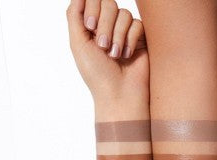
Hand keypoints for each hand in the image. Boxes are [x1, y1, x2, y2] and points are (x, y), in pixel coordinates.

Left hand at [66, 0, 147, 116]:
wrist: (119, 94)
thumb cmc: (97, 74)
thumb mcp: (78, 43)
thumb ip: (74, 15)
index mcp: (93, 26)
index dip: (92, 9)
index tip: (90, 28)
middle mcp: (109, 26)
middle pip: (109, 3)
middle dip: (105, 24)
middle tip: (102, 46)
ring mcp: (127, 32)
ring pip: (124, 14)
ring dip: (117, 35)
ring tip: (115, 55)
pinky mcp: (142, 39)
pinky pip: (138, 25)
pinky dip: (131, 40)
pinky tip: (128, 55)